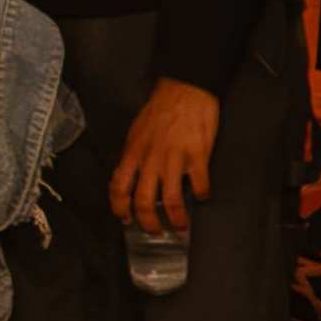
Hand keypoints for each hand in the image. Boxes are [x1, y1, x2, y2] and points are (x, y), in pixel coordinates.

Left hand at [109, 78, 221, 234]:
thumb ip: (134, 155)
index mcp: (134, 152)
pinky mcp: (197, 155)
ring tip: (180, 226)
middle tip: (154, 231)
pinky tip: (202, 196)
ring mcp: (174, 158)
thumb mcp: (137, 131)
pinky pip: (199, 184)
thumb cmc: (161, 108)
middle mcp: (151, 159)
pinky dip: (201, 195)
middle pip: (142, 200)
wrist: (185, 88)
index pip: (118, 187)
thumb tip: (130, 176)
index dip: (119, 207)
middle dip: (147, 223)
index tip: (124, 218)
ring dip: (175, 218)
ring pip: (170, 200)